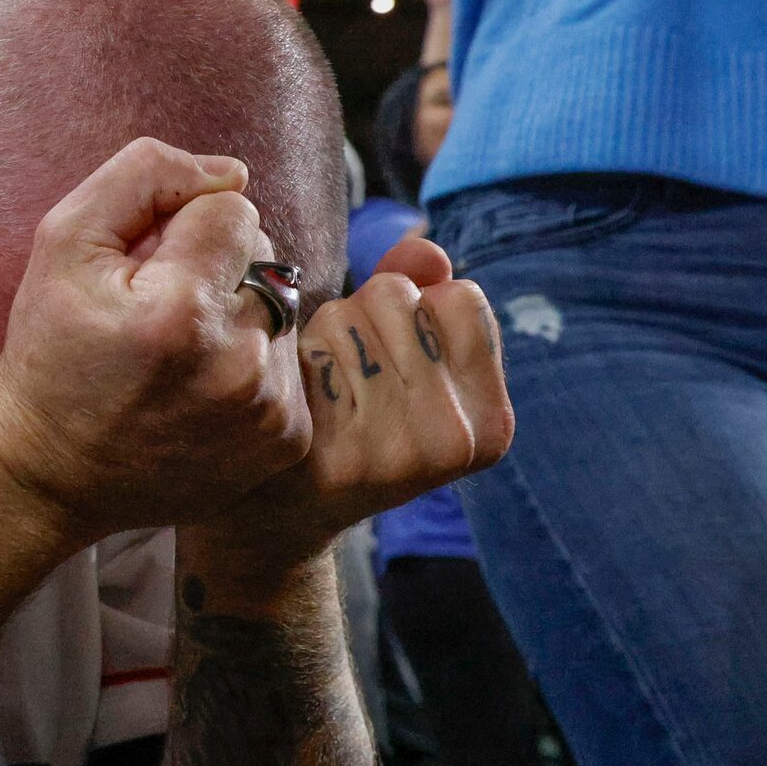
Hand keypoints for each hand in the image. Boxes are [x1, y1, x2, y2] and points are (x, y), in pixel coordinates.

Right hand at [0, 140, 306, 543]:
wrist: (50, 475)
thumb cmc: (50, 353)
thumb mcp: (64, 244)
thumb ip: (144, 177)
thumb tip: (232, 172)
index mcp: (182, 310)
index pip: (232, 208)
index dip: (181, 228)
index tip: (142, 272)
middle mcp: (239, 363)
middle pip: (263, 256)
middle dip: (213, 269)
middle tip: (156, 316)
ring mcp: (270, 408)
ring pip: (280, 307)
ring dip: (236, 315)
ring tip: (179, 355)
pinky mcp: (288, 438)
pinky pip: (289, 361)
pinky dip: (251, 363)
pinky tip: (200, 390)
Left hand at [203, 238, 512, 602]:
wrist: (274, 514)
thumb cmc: (346, 419)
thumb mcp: (405, 365)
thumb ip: (422, 297)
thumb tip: (427, 251)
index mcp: (492, 422)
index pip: (461, 296)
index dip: (416, 309)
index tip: (395, 359)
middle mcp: (457, 441)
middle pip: (397, 295)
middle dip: (362, 318)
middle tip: (347, 378)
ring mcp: (401, 452)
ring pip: (347, 313)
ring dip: (323, 336)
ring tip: (321, 390)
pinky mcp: (341, 456)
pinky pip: (311, 348)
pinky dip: (294, 360)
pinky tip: (296, 405)